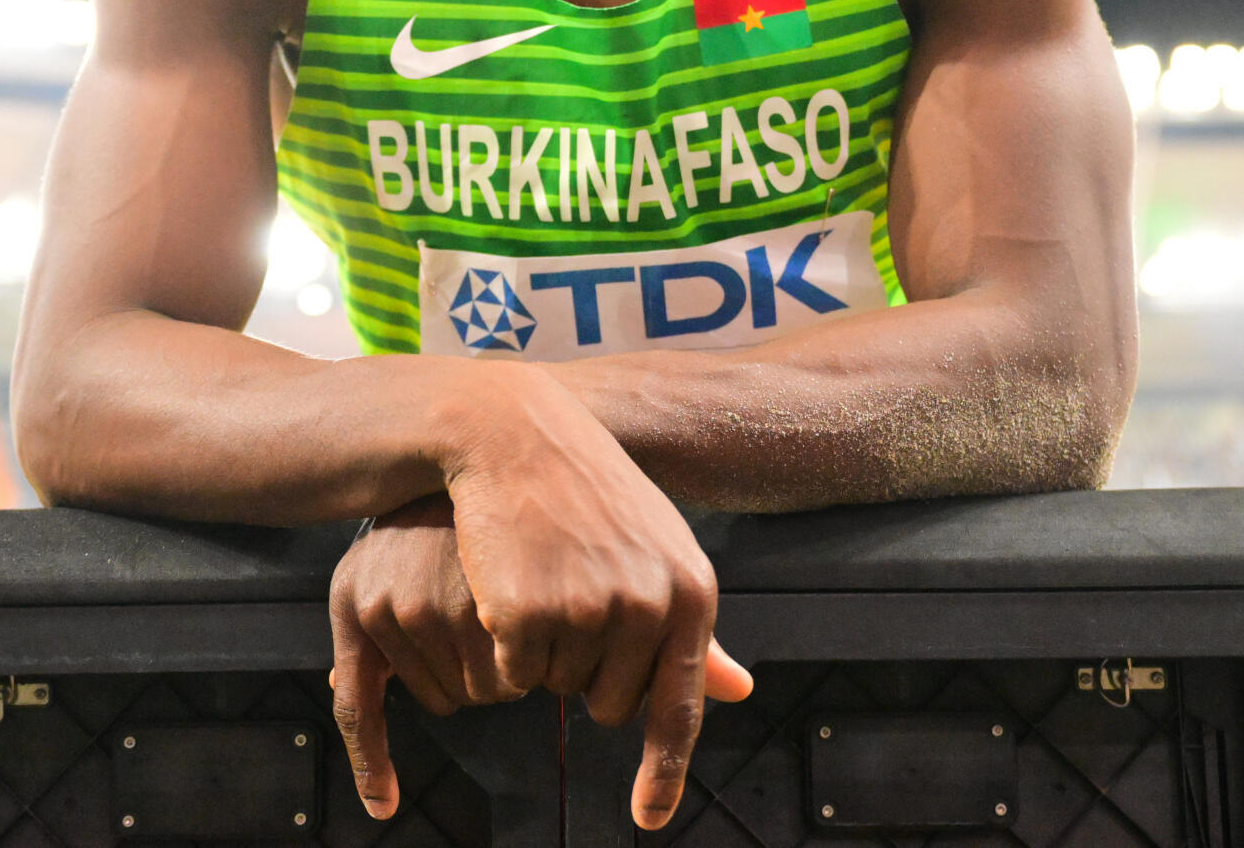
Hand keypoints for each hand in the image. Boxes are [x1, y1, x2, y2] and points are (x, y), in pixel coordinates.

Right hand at [329, 371, 752, 827]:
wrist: (514, 434)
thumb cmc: (587, 492)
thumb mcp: (658, 548)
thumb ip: (693, 628)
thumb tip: (741, 692)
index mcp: (691, 591)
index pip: (682, 704)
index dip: (663, 770)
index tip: (649, 819)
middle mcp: (649, 606)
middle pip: (609, 703)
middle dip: (583, 668)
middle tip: (566, 597)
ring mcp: (588, 610)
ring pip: (558, 688)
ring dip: (541, 652)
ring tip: (538, 577)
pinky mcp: (525, 612)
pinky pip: (513, 672)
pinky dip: (503, 644)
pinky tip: (504, 585)